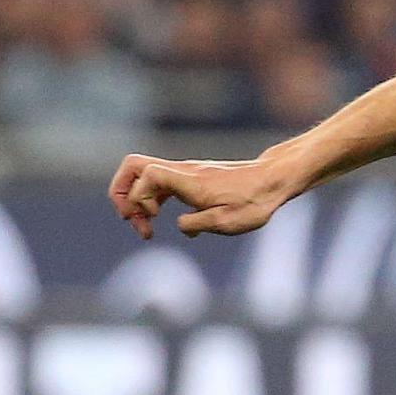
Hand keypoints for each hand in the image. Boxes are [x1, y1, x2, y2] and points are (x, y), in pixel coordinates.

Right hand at [111, 152, 299, 238]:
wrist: (274, 180)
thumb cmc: (255, 201)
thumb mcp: (227, 222)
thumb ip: (196, 224)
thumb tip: (178, 225)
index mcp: (188, 180)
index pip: (145, 173)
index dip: (139, 195)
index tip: (155, 217)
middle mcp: (182, 172)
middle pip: (132, 166)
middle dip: (121, 193)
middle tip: (133, 219)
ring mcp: (184, 173)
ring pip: (142, 175)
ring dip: (136, 200)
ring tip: (146, 228)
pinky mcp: (190, 179)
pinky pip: (157, 183)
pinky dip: (150, 201)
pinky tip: (162, 221)